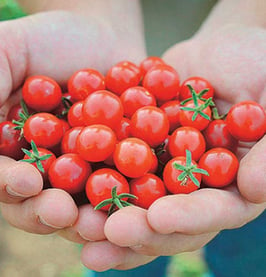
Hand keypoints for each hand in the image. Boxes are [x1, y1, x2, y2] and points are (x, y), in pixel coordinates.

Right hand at [0, 8, 145, 235]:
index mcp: (14, 149)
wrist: (102, 37)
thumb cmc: (50, 40)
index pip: (5, 176)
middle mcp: (47, 167)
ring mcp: (85, 170)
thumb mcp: (8, 49)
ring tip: (103, 224)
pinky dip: (130, 196)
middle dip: (51, 211)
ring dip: (91, 218)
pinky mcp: (118, 167)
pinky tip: (139, 203)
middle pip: (41, 202)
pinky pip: (123, 186)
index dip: (10, 183)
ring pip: (83, 204)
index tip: (26, 182)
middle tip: (64, 214)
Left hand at [93, 24, 265, 270]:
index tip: (158, 218)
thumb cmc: (260, 67)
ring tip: (78, 230)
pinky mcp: (137, 151)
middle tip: (106, 237)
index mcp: (231, 185)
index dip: (188, 218)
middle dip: (138, 229)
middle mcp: (194, 188)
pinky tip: (66, 190)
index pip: (212, 212)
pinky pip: (113, 168)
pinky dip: (91, 179)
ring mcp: (163, 171)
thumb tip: (256, 189)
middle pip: (167, 220)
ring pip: (134, 203)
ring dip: (106, 219)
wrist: (223, 51)